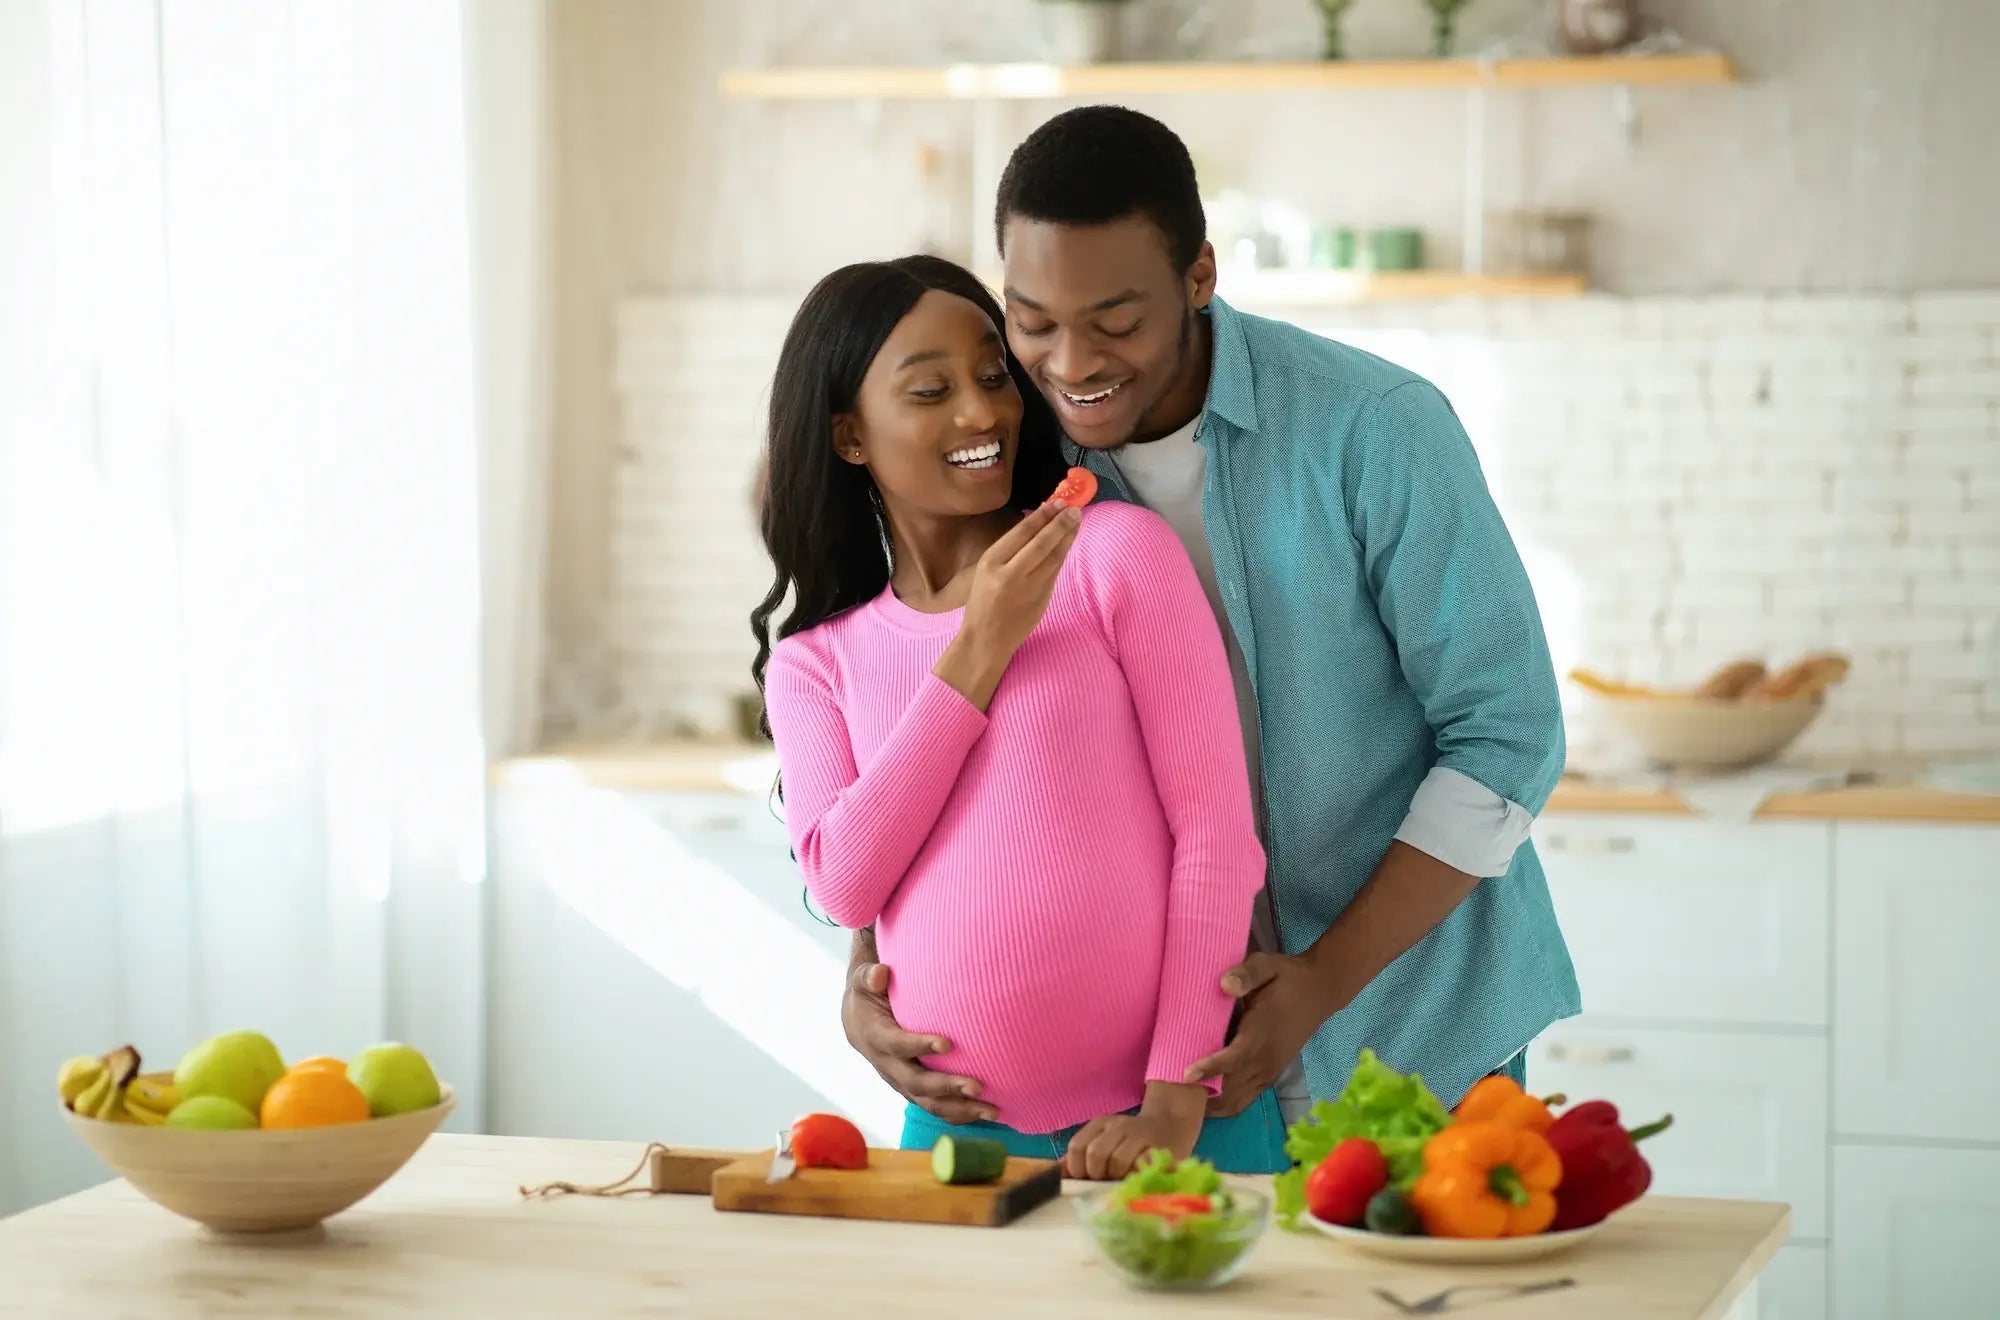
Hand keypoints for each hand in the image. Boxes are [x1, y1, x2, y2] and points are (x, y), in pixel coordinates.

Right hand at [841, 961, 994, 1123]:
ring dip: (960, 1109)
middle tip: (977, 1086)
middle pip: (917, 1083)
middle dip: (947, 1087)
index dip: (919, 1046)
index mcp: (876, 1038)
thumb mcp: (862, 981)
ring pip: (929, 1103)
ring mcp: (902, 1082)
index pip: (897, 1045)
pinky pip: (936, 1108)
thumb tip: (881, 974)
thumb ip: (868, 976)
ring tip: (991, 1110)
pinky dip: (961, 1114)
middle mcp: (888, 1067)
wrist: (859, 1022)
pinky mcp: (914, 1091)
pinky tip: (987, 1114)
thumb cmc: (868, 995)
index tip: (947, 1044)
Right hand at [933, 502, 1081, 709]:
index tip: (1056, 502)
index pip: (1021, 532)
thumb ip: (1010, 551)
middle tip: (1074, 508)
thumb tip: (1037, 524)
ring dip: (1067, 537)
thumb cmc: (983, 603)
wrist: (985, 640)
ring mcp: (1027, 588)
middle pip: (1040, 543)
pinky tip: (1068, 543)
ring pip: (1053, 557)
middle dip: (1059, 523)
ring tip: (1076, 521)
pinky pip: (1055, 572)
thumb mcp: (986, 572)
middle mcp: (1009, 574)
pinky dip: (1063, 555)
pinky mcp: (1041, 599)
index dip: (1042, 515)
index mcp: (990, 562)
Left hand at [1063, 1081, 1203, 1179]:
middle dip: (1096, 1174)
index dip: (1076, 1168)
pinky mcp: (1157, 1146)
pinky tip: (1136, 1177)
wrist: (1171, 1125)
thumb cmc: (1132, 1143)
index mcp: (1099, 1123)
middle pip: (1094, 1153)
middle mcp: (1117, 1124)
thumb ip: (1082, 1158)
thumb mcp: (1105, 1142)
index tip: (1084, 1180)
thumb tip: (1058, 1175)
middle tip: (1104, 1181)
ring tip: (1122, 1179)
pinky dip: (1134, 1176)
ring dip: (1116, 1177)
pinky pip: (1139, 1165)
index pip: (1077, 1146)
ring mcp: (1138, 1133)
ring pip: (1116, 1160)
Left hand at [1184, 952, 1338, 1117]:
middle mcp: (1266, 1059)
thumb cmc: (1288, 977)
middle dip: (1201, 1095)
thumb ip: (1247, 975)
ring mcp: (1269, 1072)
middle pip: (1231, 1089)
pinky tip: (1201, 1102)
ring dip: (1210, 1106)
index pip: (1234, 1058)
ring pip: (1236, 1101)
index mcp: (1262, 1033)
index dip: (1210, 1068)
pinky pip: (1244, 1100)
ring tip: (1178, 1103)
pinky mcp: (1270, 1076)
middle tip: (1167, 1095)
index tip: (1185, 1074)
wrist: (1321, 991)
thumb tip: (1225, 984)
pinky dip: (1223, 1107)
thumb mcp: (1268, 965)